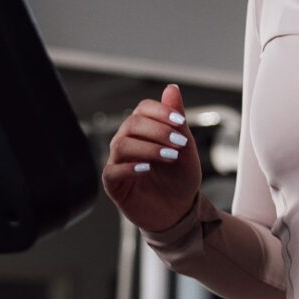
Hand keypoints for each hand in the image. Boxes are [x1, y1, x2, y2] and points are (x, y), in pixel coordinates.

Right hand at [102, 83, 202, 231]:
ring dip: (148, 147)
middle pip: (132, 124)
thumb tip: (172, 88)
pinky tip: (148, 169)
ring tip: (170, 157)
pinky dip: (130, 167)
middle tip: (179, 144)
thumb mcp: (185, 146)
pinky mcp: (114, 184)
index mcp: (143, 129)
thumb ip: (177, 118)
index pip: (143, 109)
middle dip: (158, 131)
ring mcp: (118, 162)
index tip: (181, 123)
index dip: (161, 112)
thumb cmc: (180, 176)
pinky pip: (112, 171)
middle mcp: (127, 141)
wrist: (180, 210)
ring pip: (121, 144)